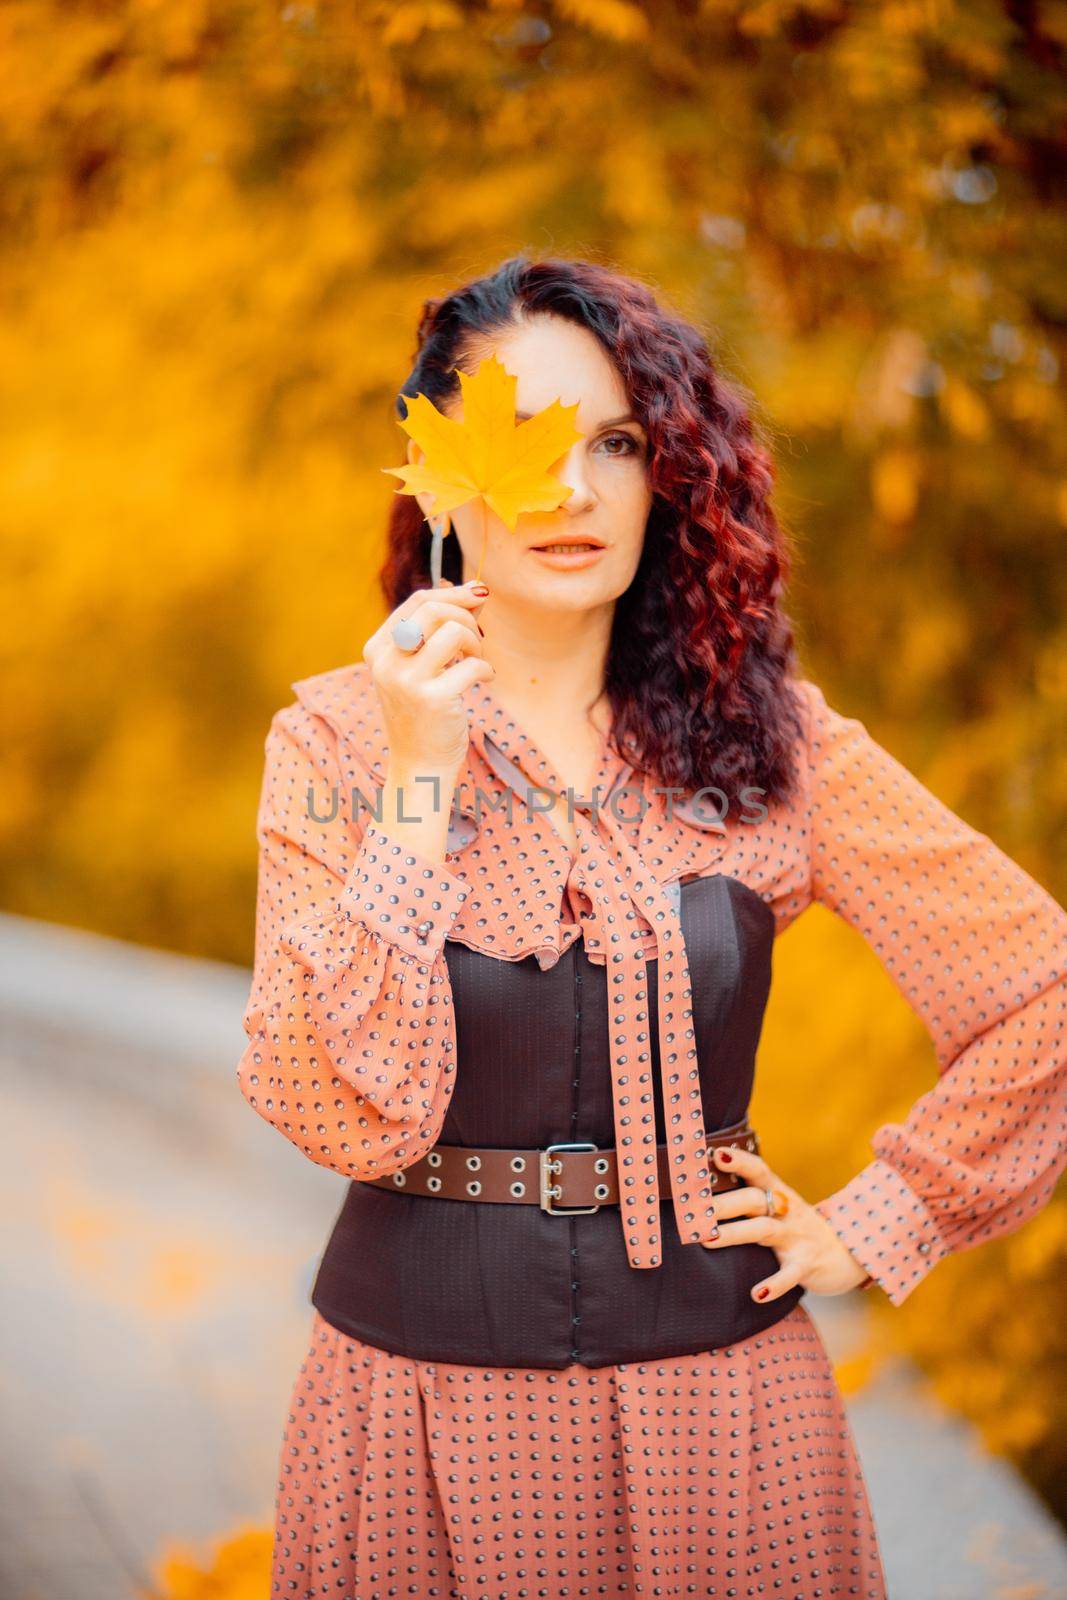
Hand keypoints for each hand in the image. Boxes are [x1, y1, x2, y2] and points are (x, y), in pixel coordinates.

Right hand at [362, 578, 493, 772]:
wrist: (420, 764)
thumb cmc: (425, 713)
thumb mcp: (424, 666)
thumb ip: (442, 630)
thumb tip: (477, 593)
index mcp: (378, 649)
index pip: (417, 602)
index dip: (453, 593)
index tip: (479, 595)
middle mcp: (386, 662)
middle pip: (433, 609)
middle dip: (466, 616)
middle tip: (478, 640)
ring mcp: (406, 681)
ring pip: (453, 631)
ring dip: (476, 642)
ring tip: (478, 661)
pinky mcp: (432, 699)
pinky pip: (472, 665)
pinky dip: (486, 670)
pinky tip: (485, 681)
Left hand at [700, 1143, 872, 1301]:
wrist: (847, 1253)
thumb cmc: (797, 1227)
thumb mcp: (779, 1207)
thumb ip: (749, 1197)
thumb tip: (702, 1192)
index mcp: (779, 1194)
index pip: (758, 1171)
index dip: (739, 1161)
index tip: (715, 1154)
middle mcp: (787, 1212)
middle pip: (754, 1200)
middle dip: (724, 1203)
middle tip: (694, 1209)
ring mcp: (797, 1237)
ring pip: (764, 1230)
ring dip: (735, 1234)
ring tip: (709, 1240)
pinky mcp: (806, 1265)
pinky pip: (790, 1275)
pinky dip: (775, 1284)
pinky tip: (757, 1294)